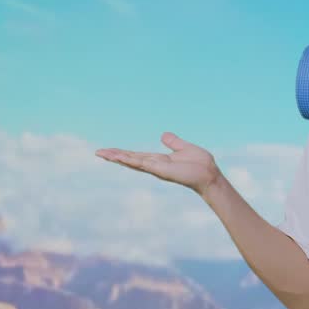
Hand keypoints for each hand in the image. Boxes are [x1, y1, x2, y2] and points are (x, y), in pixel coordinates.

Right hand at [95, 132, 222, 193]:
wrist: (210, 174)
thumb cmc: (200, 164)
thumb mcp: (183, 148)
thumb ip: (173, 142)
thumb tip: (164, 135)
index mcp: (159, 160)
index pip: (136, 156)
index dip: (123, 153)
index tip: (108, 150)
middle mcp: (155, 165)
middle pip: (130, 160)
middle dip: (114, 156)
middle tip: (98, 152)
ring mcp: (157, 169)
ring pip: (133, 162)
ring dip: (118, 158)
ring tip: (103, 153)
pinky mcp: (162, 170)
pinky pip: (144, 164)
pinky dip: (132, 161)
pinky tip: (120, 157)